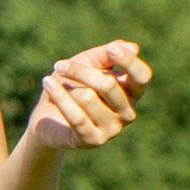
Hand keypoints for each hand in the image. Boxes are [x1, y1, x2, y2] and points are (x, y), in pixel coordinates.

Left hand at [23, 42, 148, 154]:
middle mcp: (128, 112)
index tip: (112, 49)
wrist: (48, 117)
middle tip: (60, 65)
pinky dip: (59, 97)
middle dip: (79, 70)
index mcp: (132, 92)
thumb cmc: (73, 85)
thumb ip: (107, 54)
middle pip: (108, 84)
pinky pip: (76, 116)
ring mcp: (113, 129)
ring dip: (67, 88)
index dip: (129, 62)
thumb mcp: (88, 62)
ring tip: (56, 86)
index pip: (142, 76)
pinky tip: (48, 84)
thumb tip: (132, 48)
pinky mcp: (94, 140)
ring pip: (87, 98)